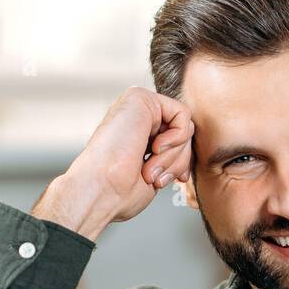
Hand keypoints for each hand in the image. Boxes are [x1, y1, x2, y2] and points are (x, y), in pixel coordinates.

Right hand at [31, 86, 194, 240]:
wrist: (102, 189)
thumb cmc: (120, 192)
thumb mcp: (155, 174)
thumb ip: (170, 158)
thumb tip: (186, 153)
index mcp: (138, 135)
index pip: (178, 142)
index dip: (181, 163)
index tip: (173, 181)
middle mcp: (136, 118)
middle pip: (184, 134)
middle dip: (177, 162)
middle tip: (154, 178)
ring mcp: (137, 107)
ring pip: (184, 127)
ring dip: (173, 157)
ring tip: (148, 170)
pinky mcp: (140, 97)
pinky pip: (182, 115)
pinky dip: (177, 138)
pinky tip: (155, 148)